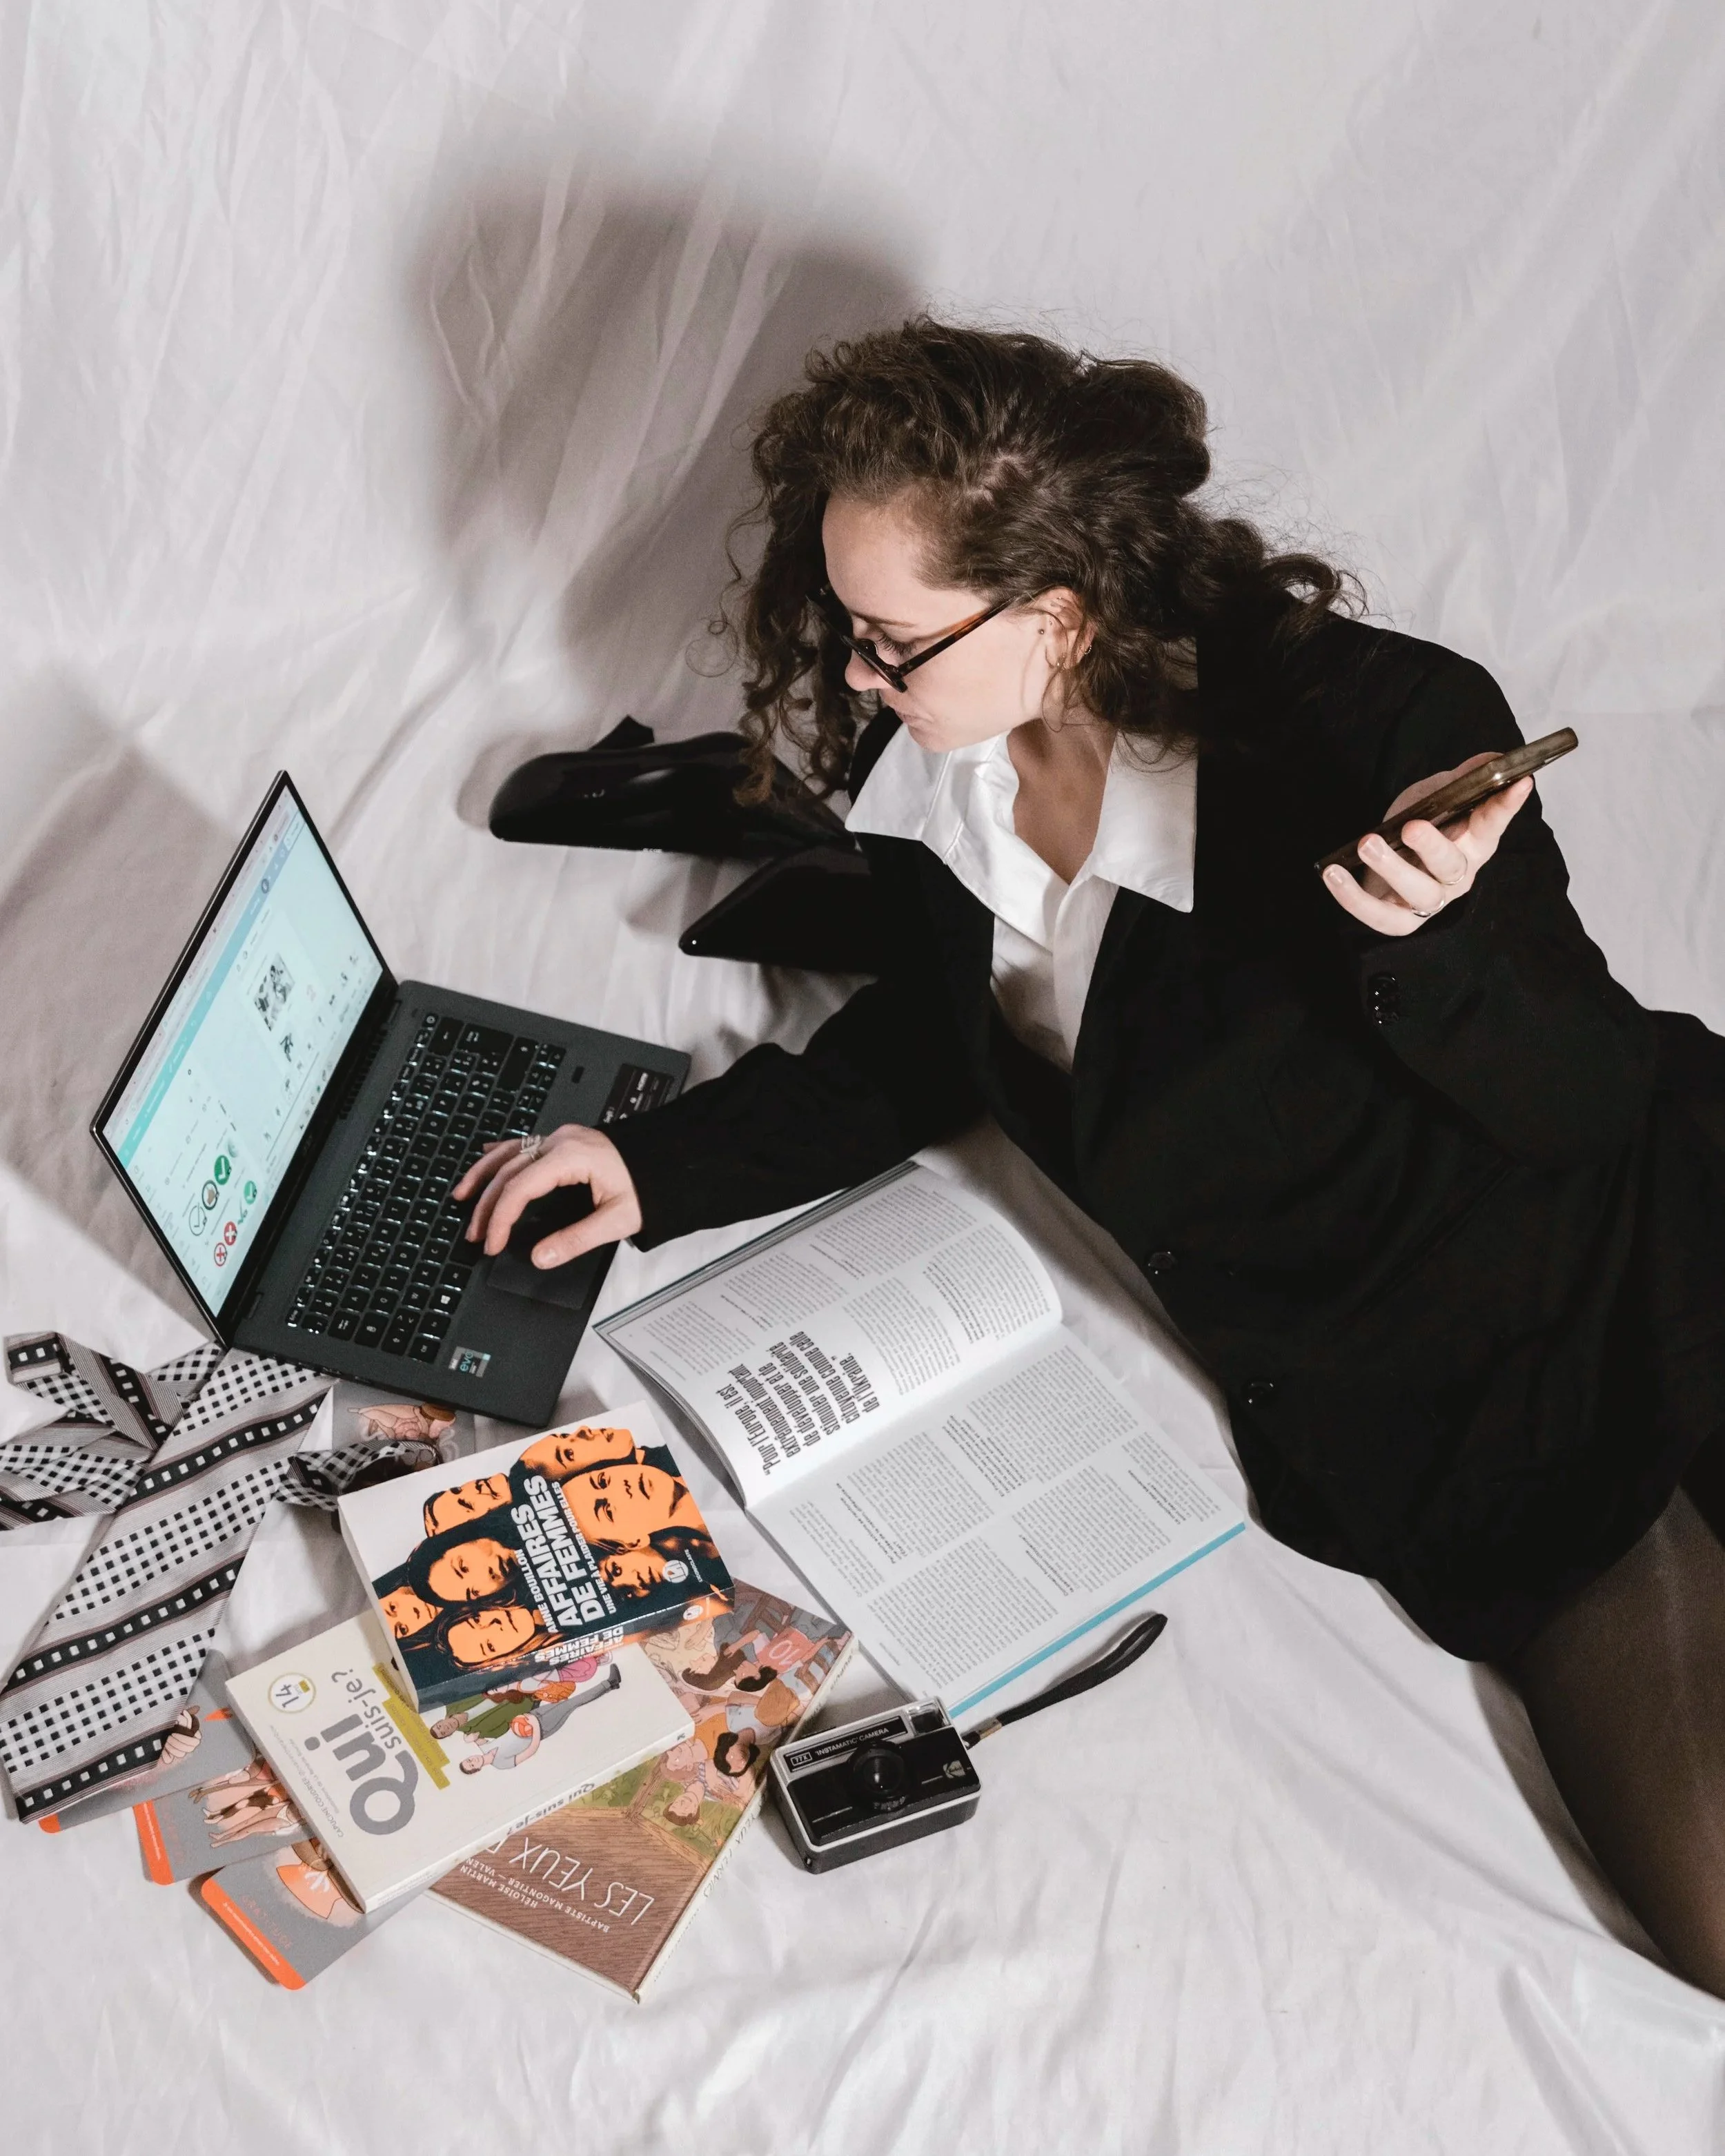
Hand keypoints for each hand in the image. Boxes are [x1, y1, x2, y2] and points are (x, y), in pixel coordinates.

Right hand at [453, 1123, 642, 1264]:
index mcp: (571, 1156)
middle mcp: (561, 1141)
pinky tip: (485, 1157)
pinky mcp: (565, 1140)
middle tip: (476, 1235)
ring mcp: (561, 1138)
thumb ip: (577, 1239)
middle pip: (508, 1171)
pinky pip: (523, 1143)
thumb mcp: (618, 1219)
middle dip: (486, 1204)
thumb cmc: (650, 1184)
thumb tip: (541, 1257)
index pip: (520, 1188)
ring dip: (484, 1176)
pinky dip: (500, 1154)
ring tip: (462, 1197)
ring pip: (509, 1153)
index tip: (492, 1243)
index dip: (500, 1218)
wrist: (673, 1159)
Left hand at [1321, 754, 1532, 936]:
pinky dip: (1353, 898)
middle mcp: (1457, 875)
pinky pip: (1379, 916)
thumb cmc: (1419, 826)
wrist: (1385, 859)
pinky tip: (1333, 873)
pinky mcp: (1399, 919)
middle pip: (1452, 866)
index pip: (1493, 824)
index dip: (1506, 806)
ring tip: (1368, 843)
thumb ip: (1463, 779)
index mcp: (1473, 842)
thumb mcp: (1438, 796)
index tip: (1519, 782)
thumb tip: (1493, 757)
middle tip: (1411, 827)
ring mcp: (1429, 901)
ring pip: (1418, 893)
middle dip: (1432, 846)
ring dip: (1392, 869)